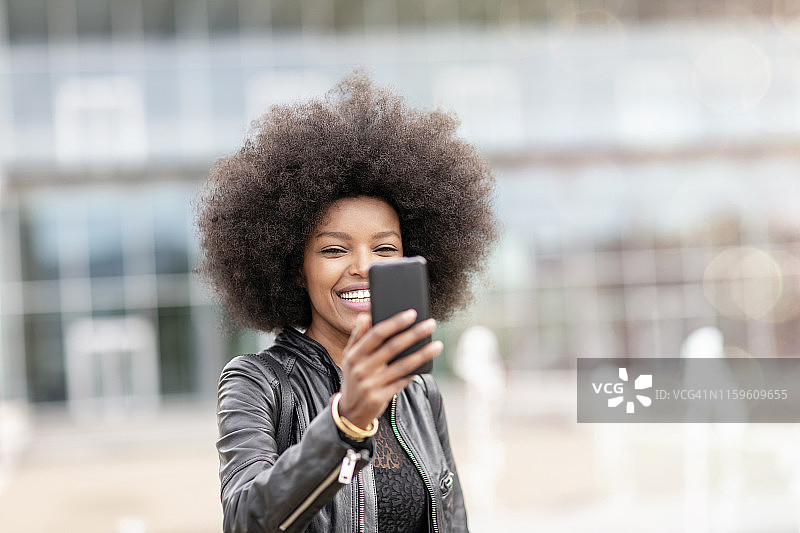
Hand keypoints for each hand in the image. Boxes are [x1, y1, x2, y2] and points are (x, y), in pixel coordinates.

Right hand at [337, 310, 442, 428]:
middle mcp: (361, 368)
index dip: (395, 323)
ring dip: (422, 354)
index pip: (376, 334)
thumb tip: (365, 316)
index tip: (412, 314)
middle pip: (393, 347)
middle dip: (414, 334)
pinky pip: (402, 382)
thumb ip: (357, 336)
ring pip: (402, 365)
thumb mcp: (349, 357)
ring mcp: (371, 384)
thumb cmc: (354, 378)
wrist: (350, 412)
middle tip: (431, 324)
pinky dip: (414, 373)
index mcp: (354, 355)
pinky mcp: (380, 397)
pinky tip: (426, 365)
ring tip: (437, 345)